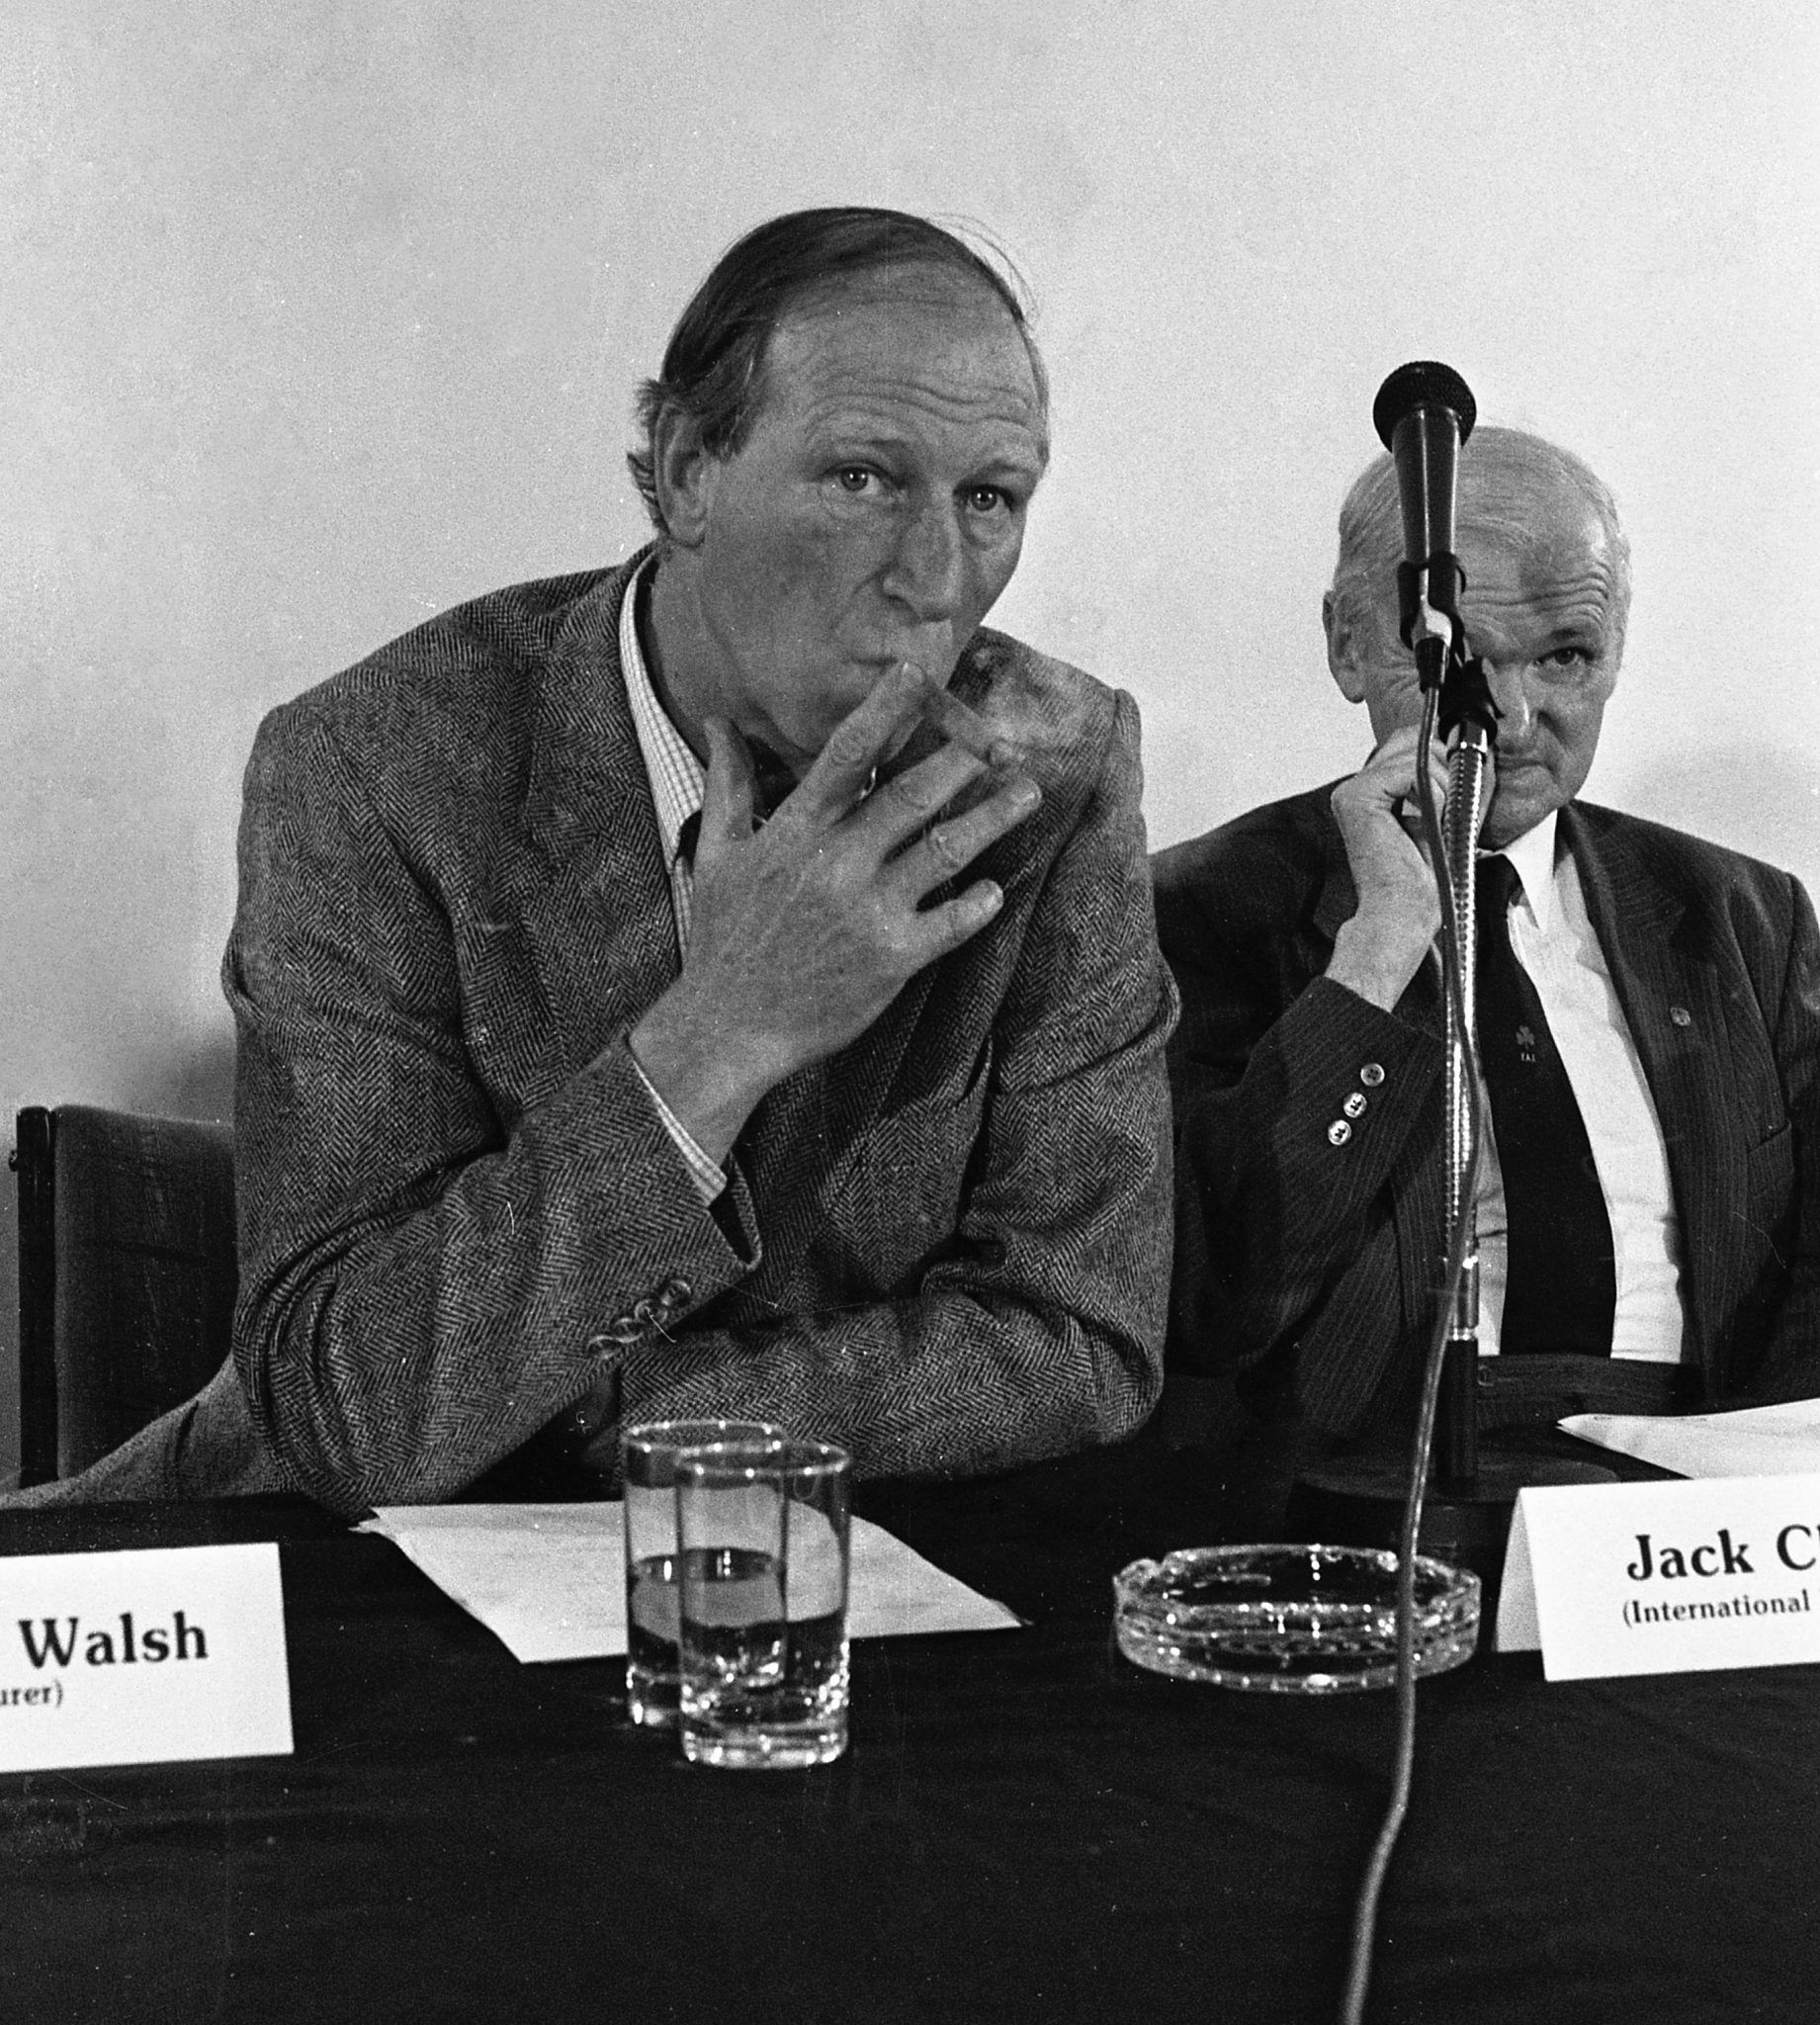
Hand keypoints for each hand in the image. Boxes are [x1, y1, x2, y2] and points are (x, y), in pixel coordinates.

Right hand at [627, 661, 1041, 1162]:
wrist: (728, 1028)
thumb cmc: (724, 938)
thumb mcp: (717, 853)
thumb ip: (728, 783)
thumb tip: (719, 721)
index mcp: (795, 831)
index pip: (847, 752)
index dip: (887, 707)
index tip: (919, 673)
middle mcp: (836, 863)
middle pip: (913, 794)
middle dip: (963, 760)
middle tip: (1001, 738)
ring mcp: (867, 911)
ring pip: (946, 851)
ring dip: (993, 818)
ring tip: (1028, 793)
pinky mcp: (892, 958)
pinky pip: (951, 924)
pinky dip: (977, 904)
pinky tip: (994, 889)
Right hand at [1326, 726, 1462, 1011]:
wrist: (1403, 916)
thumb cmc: (1423, 880)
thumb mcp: (1448, 817)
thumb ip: (1452, 780)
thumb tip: (1477, 746)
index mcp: (1373, 793)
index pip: (1409, 744)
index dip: (1441, 757)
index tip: (1457, 790)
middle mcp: (1356, 788)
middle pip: (1410, 740)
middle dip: (1445, 767)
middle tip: (1450, 808)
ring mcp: (1351, 791)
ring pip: (1415, 753)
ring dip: (1443, 787)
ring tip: (1438, 822)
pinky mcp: (1356, 798)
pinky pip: (1412, 772)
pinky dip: (1433, 796)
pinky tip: (1429, 823)